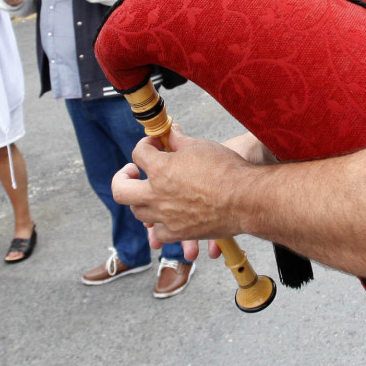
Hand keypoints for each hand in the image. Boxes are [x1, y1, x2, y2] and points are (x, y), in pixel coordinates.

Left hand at [110, 124, 251, 253]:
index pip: (138, 153)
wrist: (245, 198)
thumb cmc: (226, 169)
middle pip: (120, 189)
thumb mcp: (200, 146)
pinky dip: (159, 225)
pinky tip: (165, 216)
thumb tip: (172, 132)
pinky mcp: (178, 232)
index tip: (155, 145)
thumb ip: (180, 140)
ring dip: (140, 199)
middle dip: (122, 177)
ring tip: (150, 192)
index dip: (145, 145)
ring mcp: (166, 216)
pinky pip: (158, 233)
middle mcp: (157, 194)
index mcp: (160, 169)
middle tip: (133, 171)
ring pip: (137, 212)